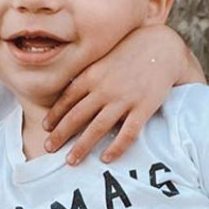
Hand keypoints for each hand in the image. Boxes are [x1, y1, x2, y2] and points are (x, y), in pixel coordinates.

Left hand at [43, 26, 203, 165]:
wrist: (163, 46)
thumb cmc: (130, 51)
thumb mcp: (103, 57)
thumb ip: (88, 74)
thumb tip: (69, 91)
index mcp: (92, 75)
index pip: (67, 98)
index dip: (55, 114)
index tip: (46, 127)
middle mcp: (104, 88)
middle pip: (77, 116)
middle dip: (60, 134)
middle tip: (48, 148)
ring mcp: (124, 99)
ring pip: (98, 128)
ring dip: (82, 146)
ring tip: (70, 161)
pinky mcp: (143, 108)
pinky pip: (128, 133)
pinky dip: (116, 148)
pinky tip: (106, 158)